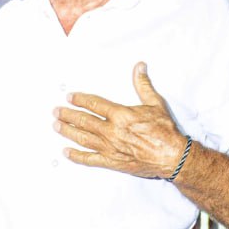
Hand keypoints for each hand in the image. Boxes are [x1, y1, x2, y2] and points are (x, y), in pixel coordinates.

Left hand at [54, 62, 191, 178]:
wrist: (172, 157)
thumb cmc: (165, 130)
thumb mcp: (155, 104)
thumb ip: (143, 85)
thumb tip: (139, 66)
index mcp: (120, 115)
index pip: (94, 104)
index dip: (80, 99)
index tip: (70, 97)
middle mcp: (112, 131)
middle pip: (84, 121)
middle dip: (68, 115)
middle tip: (56, 111)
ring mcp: (110, 148)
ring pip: (83, 138)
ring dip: (68, 132)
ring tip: (56, 126)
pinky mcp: (112, 162)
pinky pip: (90, 159)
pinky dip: (77, 156)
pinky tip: (66, 152)